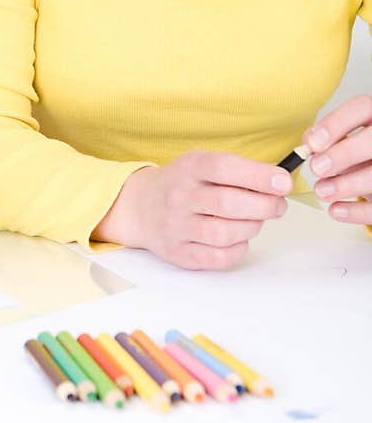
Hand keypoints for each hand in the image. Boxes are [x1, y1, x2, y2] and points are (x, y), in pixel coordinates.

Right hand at [94, 153, 290, 269]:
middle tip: (278, 206)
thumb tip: (279, 184)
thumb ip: (237, 171)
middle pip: (229, 204)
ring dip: (252, 228)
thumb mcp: (202, 164)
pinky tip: (238, 239)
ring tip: (254, 221)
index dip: (259, 176)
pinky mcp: (178, 253)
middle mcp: (179, 197)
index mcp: (189, 168)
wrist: (140, 206)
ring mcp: (176, 227)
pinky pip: (218, 258)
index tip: (283, 182)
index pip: (225, 169)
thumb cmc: (182, 184)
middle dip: (265, 206)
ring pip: (226, 233)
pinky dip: (238, 249)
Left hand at [304, 97, 371, 222]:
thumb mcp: (345, 137)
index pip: (361, 107)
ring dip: (347, 184)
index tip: (312, 144)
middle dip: (344, 155)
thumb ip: (327, 137)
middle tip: (317, 168)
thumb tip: (309, 144)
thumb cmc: (358, 152)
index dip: (335, 124)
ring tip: (322, 191)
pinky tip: (335, 210)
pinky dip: (356, 212)